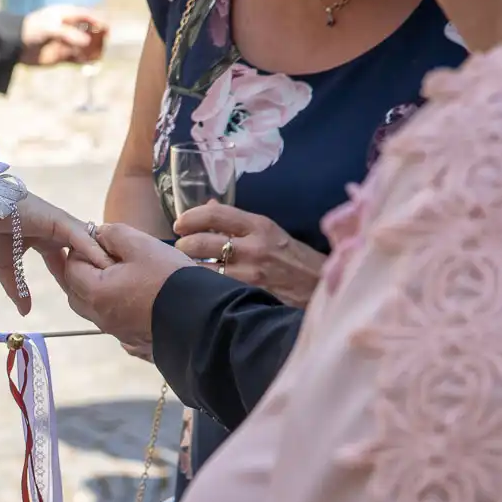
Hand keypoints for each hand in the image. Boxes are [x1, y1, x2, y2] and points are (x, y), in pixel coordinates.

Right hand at [0, 193, 113, 314]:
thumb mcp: (6, 267)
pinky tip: (105, 264)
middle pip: (83, 249)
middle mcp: (55, 227)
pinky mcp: (58, 218)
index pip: (67, 258)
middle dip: (97, 267)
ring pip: (86, 242)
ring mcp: (59, 221)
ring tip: (119, 278)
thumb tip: (25, 312)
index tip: (88, 293)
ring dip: (101, 259)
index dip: (76, 275)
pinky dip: (92, 250)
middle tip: (116, 287)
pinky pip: (80, 236)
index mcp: (44, 236)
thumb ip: (18, 289)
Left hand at [20, 6, 106, 65]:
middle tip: (101, 45)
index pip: (87, 16)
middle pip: (90, 32)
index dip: (99, 21)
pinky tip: (88, 62)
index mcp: (66, 15)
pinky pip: (78, 59)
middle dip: (97, 38)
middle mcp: (68, 28)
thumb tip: (87, 42)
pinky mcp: (62, 56)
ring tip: (95, 56)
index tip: (107, 29)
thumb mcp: (49, 29)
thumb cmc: (31, 30)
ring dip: (93, 51)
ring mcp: (66, 42)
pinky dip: (84, 61)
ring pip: (86, 47)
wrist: (14, 45)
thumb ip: (68, 34)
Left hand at [45, 223, 193, 355]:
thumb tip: (100, 234)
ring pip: (94, 309)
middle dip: (84, 272)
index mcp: (96, 292)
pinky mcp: (133, 340)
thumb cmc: (169, 278)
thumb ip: (114, 234)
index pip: (71, 268)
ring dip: (100, 290)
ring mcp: (117, 332)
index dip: (81, 251)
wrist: (202, 317)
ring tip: (123, 274)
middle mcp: (101, 316)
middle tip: (105, 257)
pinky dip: (115, 308)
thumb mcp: (141, 245)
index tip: (100, 241)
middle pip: (77, 292)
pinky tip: (133, 298)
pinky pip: (114, 323)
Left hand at [174, 202, 325, 308]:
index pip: (215, 214)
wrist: (322, 290)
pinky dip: (202, 285)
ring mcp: (251, 273)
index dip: (190, 217)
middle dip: (183, 245)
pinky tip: (200, 285)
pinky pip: (214, 288)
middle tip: (182, 249)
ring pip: (202, 269)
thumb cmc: (296, 260)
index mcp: (260, 226)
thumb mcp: (271, 233)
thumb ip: (238, 222)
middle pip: (201, 241)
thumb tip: (209, 206)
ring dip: (188, 267)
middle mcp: (254, 247)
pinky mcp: (249, 296)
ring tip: (187, 267)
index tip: (179, 224)